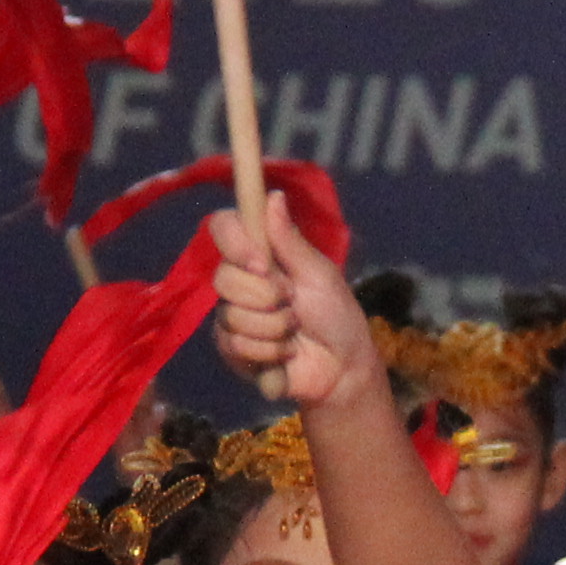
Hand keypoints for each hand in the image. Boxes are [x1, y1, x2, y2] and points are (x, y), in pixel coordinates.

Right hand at [208, 193, 376, 410]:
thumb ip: (290, 240)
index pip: (223, 228)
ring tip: (295, 332)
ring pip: (232, 315)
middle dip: (267, 297)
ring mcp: (233, 315)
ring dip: (274, 328)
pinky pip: (235, 345)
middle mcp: (241, 280)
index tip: (262, 263)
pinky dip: (269, 352)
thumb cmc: (336, 316)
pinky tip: (285, 354)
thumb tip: (274, 195)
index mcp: (260, 254)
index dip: (235, 243)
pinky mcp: (232, 349)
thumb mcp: (319, 274)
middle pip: (223, 277)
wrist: (342, 369)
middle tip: (294, 305)